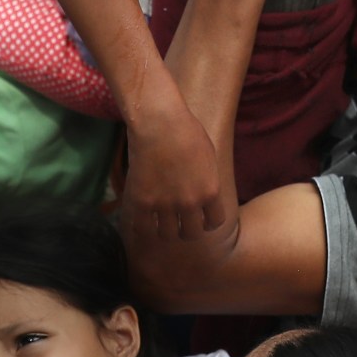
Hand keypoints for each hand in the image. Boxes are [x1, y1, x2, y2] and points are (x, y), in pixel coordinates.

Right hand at [122, 95, 230, 240]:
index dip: (206, 222)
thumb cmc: (185, 131)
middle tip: (178, 221)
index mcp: (210, 191)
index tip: (199, 218)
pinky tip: (142, 218)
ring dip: (165, 229)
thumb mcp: (208, 158)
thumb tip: (206, 196)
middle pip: (191, 234)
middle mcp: (190, 203)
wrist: (159, 121)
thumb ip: (207, 181)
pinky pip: (142, 228)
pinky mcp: (142, 201)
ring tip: (160, 220)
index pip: (214, 223)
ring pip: (167, 235)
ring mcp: (165, 204)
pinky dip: (143, 227)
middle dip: (186, 229)